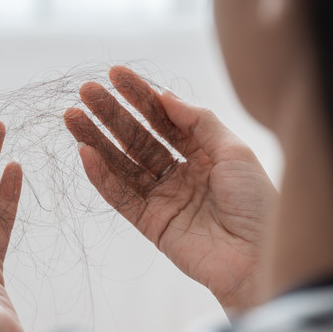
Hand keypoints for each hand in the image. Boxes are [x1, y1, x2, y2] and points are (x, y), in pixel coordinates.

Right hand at [65, 66, 277, 310]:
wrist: (260, 257)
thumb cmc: (257, 203)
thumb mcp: (235, 151)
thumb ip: (199, 122)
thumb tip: (165, 96)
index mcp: (205, 154)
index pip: (165, 119)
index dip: (141, 96)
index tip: (115, 74)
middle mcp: (183, 174)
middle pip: (140, 138)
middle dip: (113, 114)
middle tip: (86, 92)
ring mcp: (166, 199)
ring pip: (124, 165)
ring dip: (98, 141)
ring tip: (72, 117)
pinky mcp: (152, 225)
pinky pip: (122, 197)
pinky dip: (102, 177)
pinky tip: (85, 153)